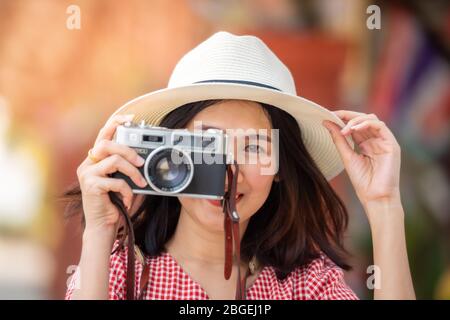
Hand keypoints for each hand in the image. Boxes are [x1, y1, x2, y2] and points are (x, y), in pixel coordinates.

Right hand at [77, 114, 147, 229]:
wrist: (103, 225)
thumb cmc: (114, 202)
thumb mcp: (121, 180)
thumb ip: (126, 167)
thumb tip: (144, 158)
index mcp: (95, 160)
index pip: (103, 135)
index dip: (115, 123)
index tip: (130, 118)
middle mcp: (87, 164)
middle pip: (106, 144)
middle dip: (127, 150)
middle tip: (141, 162)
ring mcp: (87, 175)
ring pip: (113, 160)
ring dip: (132, 171)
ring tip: (140, 182)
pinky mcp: (90, 186)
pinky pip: (115, 181)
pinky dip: (127, 190)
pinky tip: (127, 199)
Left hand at [322, 111, 400, 206]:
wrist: (375, 196)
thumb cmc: (362, 180)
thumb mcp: (346, 156)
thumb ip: (338, 139)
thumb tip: (326, 122)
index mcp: (365, 143)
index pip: (354, 124)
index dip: (342, 117)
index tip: (328, 115)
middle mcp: (375, 140)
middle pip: (363, 118)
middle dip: (348, 115)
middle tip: (333, 116)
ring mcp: (384, 141)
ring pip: (371, 119)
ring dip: (356, 120)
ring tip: (344, 130)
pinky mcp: (392, 144)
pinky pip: (380, 126)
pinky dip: (366, 124)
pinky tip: (354, 129)